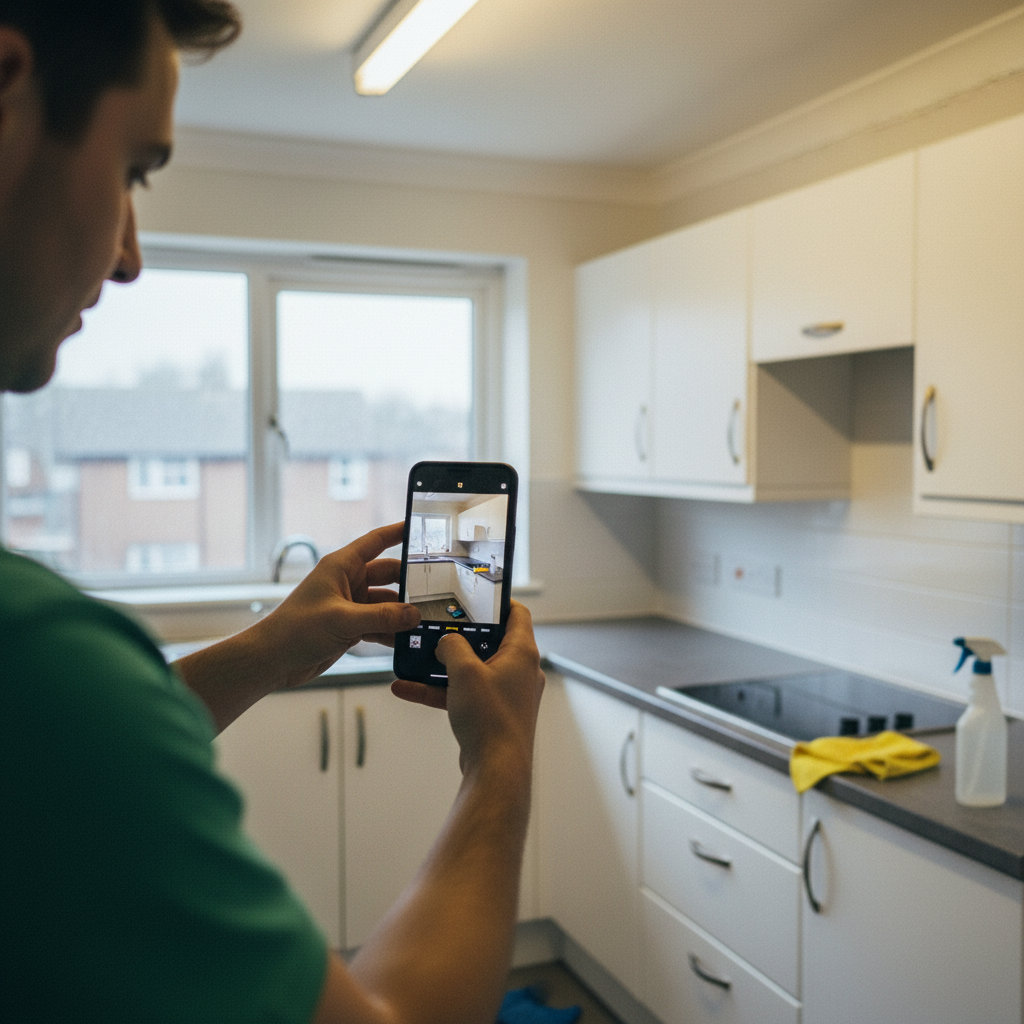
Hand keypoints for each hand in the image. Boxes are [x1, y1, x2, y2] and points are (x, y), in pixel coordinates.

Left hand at [256, 522, 419, 688]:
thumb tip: (413, 615)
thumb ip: (382, 617)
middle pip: (389, 575)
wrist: (272, 661)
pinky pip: (380, 623)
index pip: (376, 541)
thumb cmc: (294, 631)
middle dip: (409, 583)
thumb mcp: (342, 620)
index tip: (421, 527)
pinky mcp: (351, 626)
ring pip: (387, 603)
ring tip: (423, 621)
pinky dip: (392, 631)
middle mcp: (347, 582)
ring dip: (402, 613)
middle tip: (435, 589)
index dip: (399, 532)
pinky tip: (406, 640)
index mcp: (341, 566)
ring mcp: (350, 605)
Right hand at [392, 601, 544, 774]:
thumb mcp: (464, 672)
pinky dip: (439, 689)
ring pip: (471, 670)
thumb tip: (447, 641)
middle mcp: (519, 671)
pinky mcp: (492, 714)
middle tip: (437, 626)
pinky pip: (463, 694)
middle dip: (459, 635)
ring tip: (415, 657)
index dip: (497, 601)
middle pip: (489, 640)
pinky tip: (406, 687)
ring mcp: (506, 694)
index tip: (475, 595)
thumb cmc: (490, 720)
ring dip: (442, 665)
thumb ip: (452, 646)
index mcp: (522, 653)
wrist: (496, 771)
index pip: (517, 613)